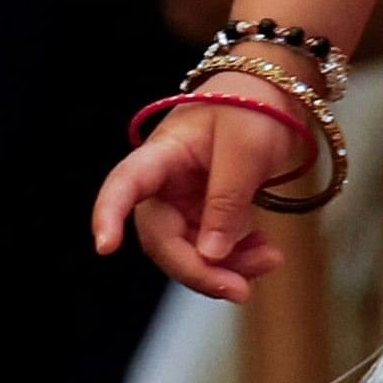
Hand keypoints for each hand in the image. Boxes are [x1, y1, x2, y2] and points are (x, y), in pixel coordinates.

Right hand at [91, 78, 303, 300]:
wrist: (278, 92)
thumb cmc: (256, 104)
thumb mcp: (246, 148)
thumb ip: (226, 201)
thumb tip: (210, 256)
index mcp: (163, 155)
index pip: (124, 185)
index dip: (109, 215)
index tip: (105, 246)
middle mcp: (164, 183)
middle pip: (163, 239)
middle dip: (198, 269)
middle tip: (239, 290)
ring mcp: (184, 200)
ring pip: (189, 251)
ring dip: (225, 267)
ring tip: (269, 260)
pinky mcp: (205, 211)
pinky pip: (211, 246)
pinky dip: (237, 257)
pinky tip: (265, 254)